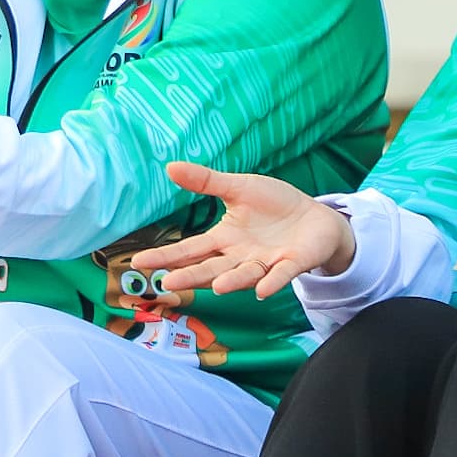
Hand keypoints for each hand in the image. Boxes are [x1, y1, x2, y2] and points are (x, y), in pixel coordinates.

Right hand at [128, 162, 357, 298]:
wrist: (316, 216)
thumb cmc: (274, 204)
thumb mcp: (239, 188)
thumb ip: (206, 182)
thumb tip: (169, 167)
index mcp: (224, 238)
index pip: (190, 249)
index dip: (166, 256)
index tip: (140, 262)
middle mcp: (240, 256)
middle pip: (211, 267)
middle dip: (190, 276)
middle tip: (167, 283)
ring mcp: (266, 262)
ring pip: (244, 275)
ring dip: (231, 282)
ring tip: (215, 287)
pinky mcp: (292, 263)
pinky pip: (280, 274)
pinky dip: (272, 282)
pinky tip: (263, 290)